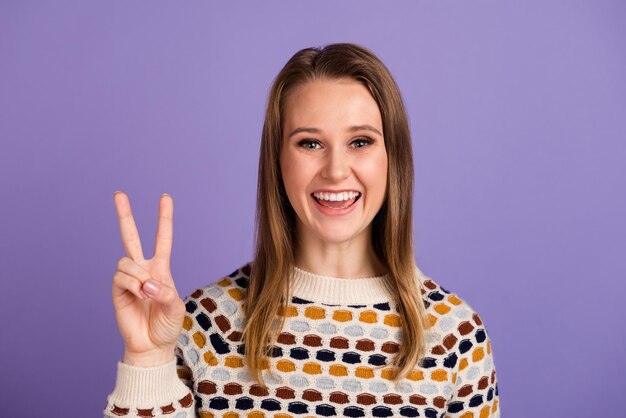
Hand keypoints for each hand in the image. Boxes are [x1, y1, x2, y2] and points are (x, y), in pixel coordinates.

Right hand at [112, 192, 185, 366]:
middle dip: (125, 215)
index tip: (165, 197)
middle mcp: (143, 269)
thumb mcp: (176, 308)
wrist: (151, 345)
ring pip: (126, 261)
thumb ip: (165, 293)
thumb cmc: (167, 325)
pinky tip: (138, 296)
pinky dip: (132, 285)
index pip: (162, 238)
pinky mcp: (117, 289)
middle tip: (119, 194)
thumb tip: (146, 283)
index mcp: (161, 268)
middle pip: (131, 236)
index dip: (164, 218)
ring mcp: (129, 278)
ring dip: (138, 276)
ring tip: (146, 294)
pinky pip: (121, 276)